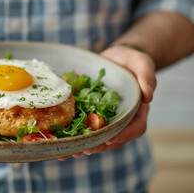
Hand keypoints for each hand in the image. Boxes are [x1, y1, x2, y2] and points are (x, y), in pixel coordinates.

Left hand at [60, 45, 155, 159]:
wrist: (115, 58)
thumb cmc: (131, 60)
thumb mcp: (141, 62)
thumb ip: (146, 76)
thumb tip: (149, 96)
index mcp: (137, 109)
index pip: (135, 128)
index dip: (124, 135)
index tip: (110, 139)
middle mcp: (121, 118)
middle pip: (113, 138)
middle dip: (98, 146)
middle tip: (83, 150)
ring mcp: (105, 117)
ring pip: (97, 137)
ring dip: (83, 145)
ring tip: (68, 151)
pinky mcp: (91, 113)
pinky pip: (83, 126)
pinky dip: (73, 135)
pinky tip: (60, 139)